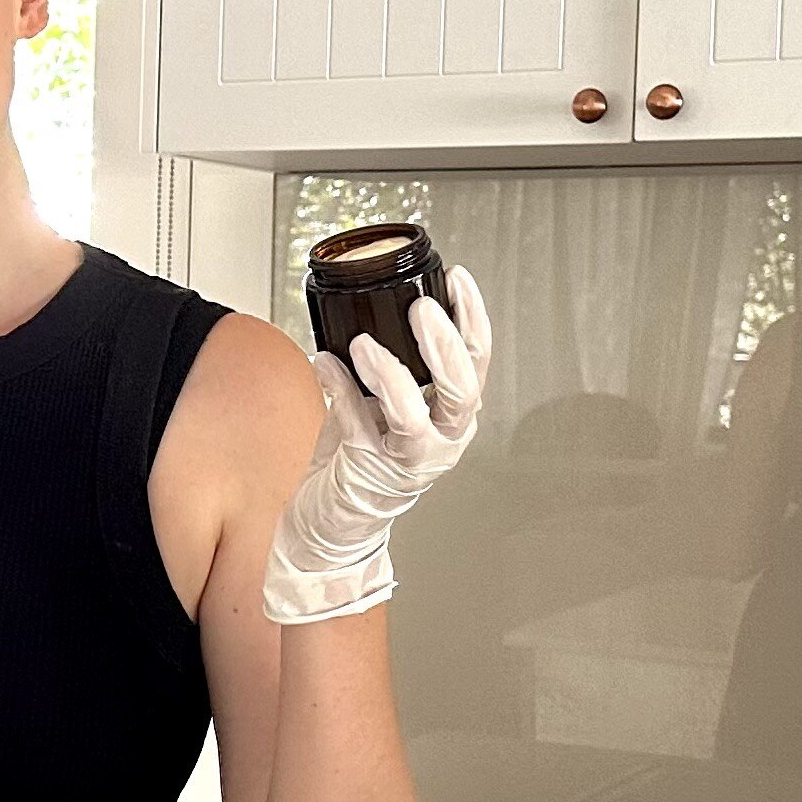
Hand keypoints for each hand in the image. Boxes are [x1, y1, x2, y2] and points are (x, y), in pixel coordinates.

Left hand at [263, 264, 491, 624]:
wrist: (331, 522)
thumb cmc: (359, 458)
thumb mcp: (385, 405)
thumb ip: (390, 366)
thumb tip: (371, 308)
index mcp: (453, 415)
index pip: (478, 360)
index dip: (472, 318)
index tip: (456, 279)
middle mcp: (441, 438)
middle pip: (462, 389)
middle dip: (444, 345)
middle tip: (422, 308)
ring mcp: (407, 459)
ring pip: (413, 415)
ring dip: (389, 374)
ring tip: (363, 342)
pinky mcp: (367, 471)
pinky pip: (355, 424)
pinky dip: (338, 389)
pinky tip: (323, 361)